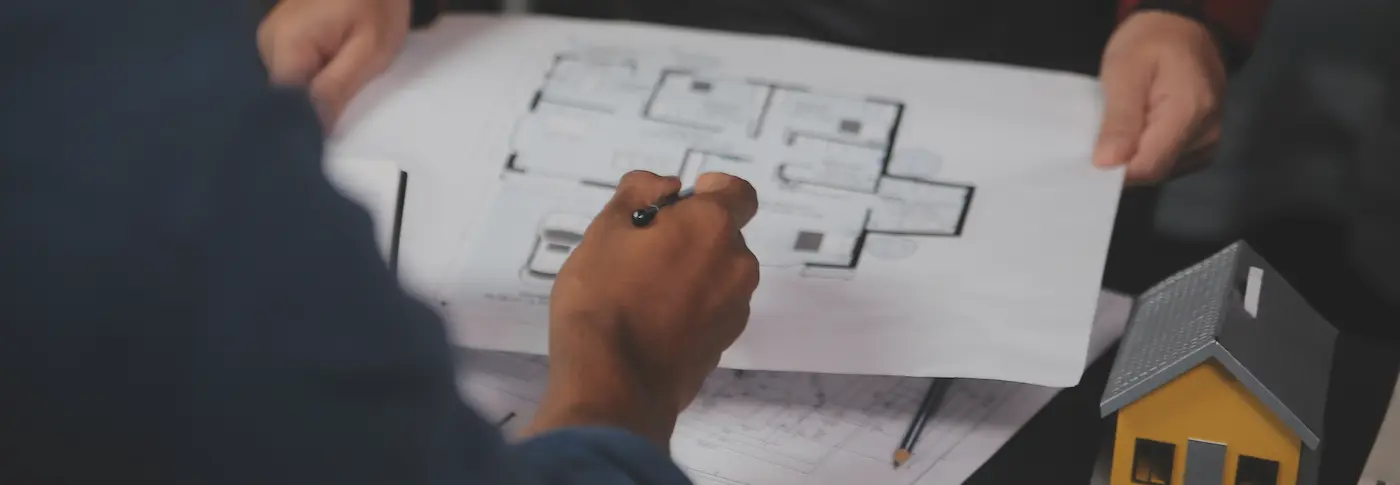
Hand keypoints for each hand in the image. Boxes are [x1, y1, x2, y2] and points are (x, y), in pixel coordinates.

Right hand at [256, 0, 409, 128]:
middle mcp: (268, 42)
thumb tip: (317, 129)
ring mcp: (273, 39)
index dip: (306, 124)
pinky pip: (296, 72)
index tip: (328, 136)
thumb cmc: (378, 3)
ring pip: (290, 87)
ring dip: (316, 94)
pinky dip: (315, 79)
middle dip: (313, 108)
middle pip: (284, 96)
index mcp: (285, 43)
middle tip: (346, 105)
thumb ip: (337, 89)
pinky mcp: (285, 39)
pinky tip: (335, 74)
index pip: (282, 104)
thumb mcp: (368, 51)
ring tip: (345, 82)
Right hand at [523, 171, 760, 447]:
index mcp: (712, 226)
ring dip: (690, 273)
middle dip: (689, 236)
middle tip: (640, 252)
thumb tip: (666, 185)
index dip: (712, 191)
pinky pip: (712, 310)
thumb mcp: (605, 230)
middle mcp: (736, 264)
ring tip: (639, 291)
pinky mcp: (724, 344)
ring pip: (717, 275)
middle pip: (722, 236)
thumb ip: (639, 194)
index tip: (679, 203)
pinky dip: (690, 307)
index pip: (738, 192)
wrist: (613, 384)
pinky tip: (650, 321)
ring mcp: (735, 308)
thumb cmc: (603, 301)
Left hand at [1093, 11, 1226, 183]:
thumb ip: (1119, 120)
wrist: (1182, 29)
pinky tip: (1138, 131)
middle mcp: (1207, 134)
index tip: (1090, 157)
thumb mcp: (1123, 73)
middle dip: (1124, 161)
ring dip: (1135, 156)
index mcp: (1190, 113)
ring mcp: (1209, 142)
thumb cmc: (1149, 44)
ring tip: (1122, 127)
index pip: (1148, 166)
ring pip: (1161, 170)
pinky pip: (1169, 162)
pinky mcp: (1204, 145)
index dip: (1116, 170)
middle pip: (1155, 171)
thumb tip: (1108, 164)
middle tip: (1101, 135)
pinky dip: (1149, 152)